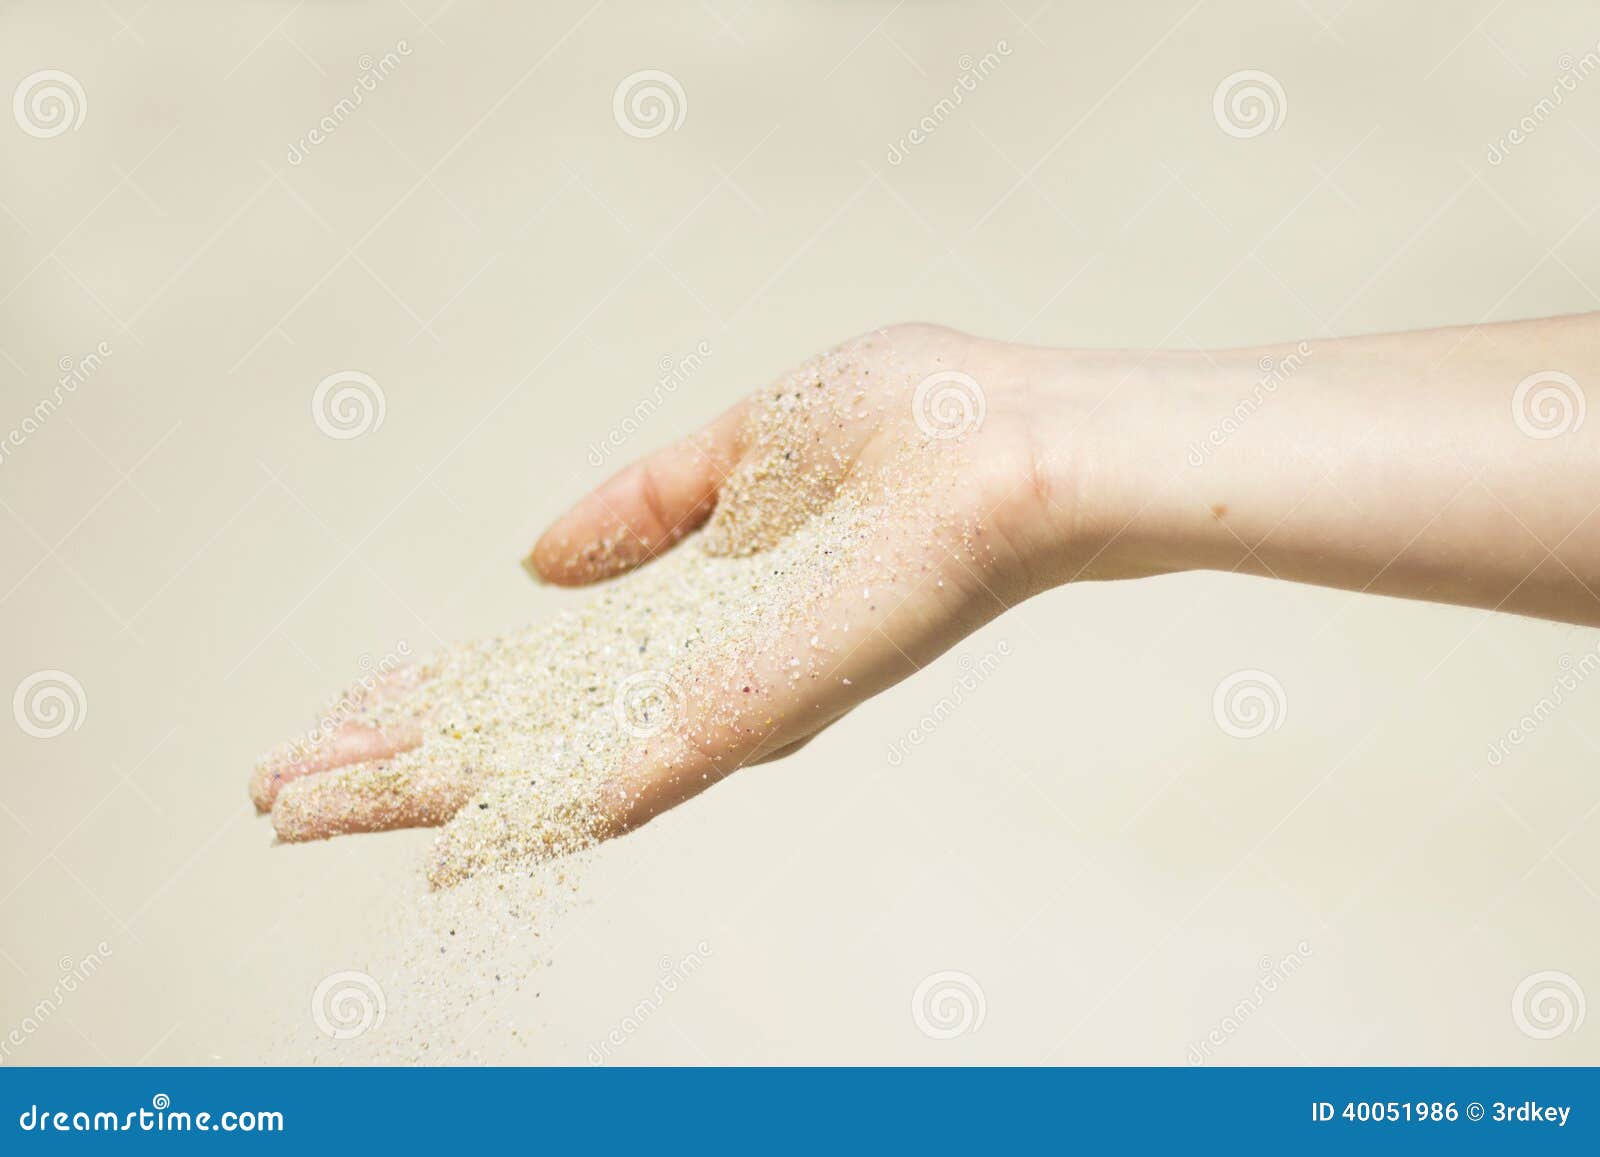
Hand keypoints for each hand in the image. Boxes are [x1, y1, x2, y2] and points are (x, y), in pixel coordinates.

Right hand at [250, 324, 1102, 881]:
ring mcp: (716, 704)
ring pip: (536, 771)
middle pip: (510, 736)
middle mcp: (689, 676)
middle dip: (389, 760)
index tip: (345, 703)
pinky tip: (442, 854)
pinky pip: (621, 785)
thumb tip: (535, 562)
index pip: (529, 674)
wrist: (1016, 444)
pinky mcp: (752, 715)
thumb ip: (643, 504)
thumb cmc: (912, 426)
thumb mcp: (743, 444)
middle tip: (272, 787)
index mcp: (687, 611)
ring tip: (297, 810)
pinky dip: (527, 821)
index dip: (433, 693)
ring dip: (416, 794)